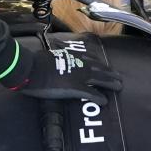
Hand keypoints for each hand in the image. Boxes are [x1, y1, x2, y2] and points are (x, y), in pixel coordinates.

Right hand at [3, 34, 125, 97]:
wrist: (30, 69)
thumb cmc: (35, 61)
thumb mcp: (49, 53)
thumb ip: (56, 53)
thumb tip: (56, 49)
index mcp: (72, 56)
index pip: (90, 58)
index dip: (99, 63)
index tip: (105, 65)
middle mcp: (78, 64)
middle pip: (99, 68)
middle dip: (110, 72)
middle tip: (119, 76)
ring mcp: (78, 76)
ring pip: (100, 79)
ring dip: (111, 83)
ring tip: (119, 86)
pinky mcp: (75, 88)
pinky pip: (91, 93)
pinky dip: (99, 98)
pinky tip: (105, 101)